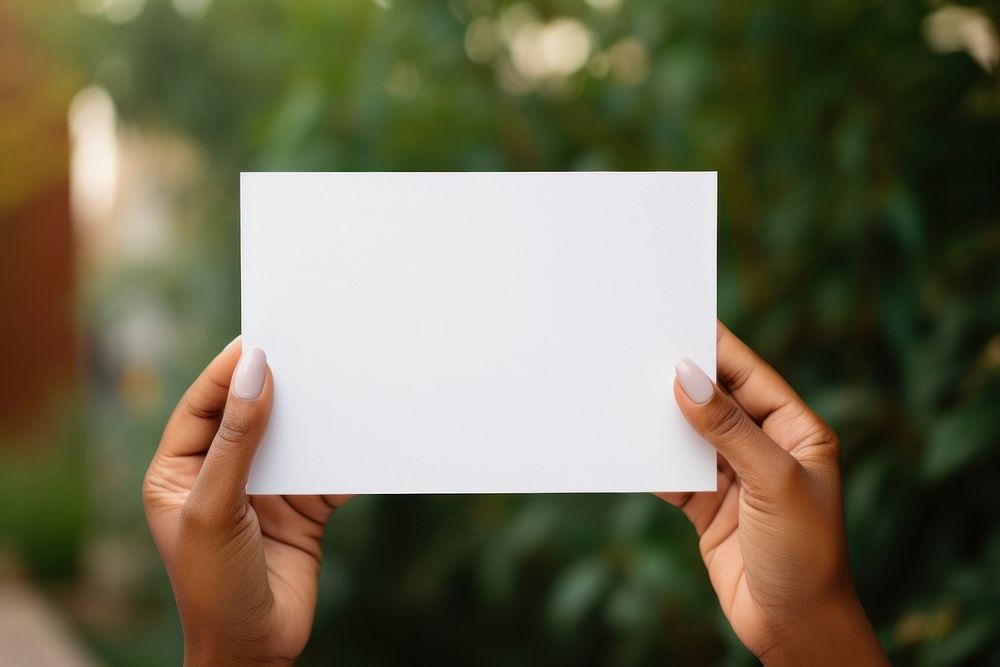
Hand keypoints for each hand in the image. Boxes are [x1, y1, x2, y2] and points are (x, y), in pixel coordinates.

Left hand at [143, 338, 349, 665]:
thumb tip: (255, 374)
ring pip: (291, 438)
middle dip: (277, 387)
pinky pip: (326, 471)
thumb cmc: (212, 585)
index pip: (203, 407)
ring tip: (337, 384)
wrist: (256, 648)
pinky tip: (360, 433)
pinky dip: (343, 455)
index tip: (260, 342)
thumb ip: (237, 440)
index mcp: (179, 471)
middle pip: (250, 414)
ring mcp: (265, 491)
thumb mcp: (214, 507)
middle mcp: (221, 475)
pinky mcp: (303, 509)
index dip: (227, 373)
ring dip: (313, 418)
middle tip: (306, 351)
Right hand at [660, 322, 886, 664]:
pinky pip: (674, 471)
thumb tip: (687, 378)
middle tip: (639, 351)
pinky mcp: (708, 505)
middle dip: (681, 380)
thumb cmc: (805, 555)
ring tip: (623, 390)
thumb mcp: (773, 483)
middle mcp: (766, 447)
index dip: (715, 349)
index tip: (678, 322)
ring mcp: (734, 476)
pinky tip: (626, 442)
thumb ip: (728, 429)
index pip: (750, 377)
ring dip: (662, 418)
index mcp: (798, 431)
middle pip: (716, 401)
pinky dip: (652, 459)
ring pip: (690, 434)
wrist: (792, 628)